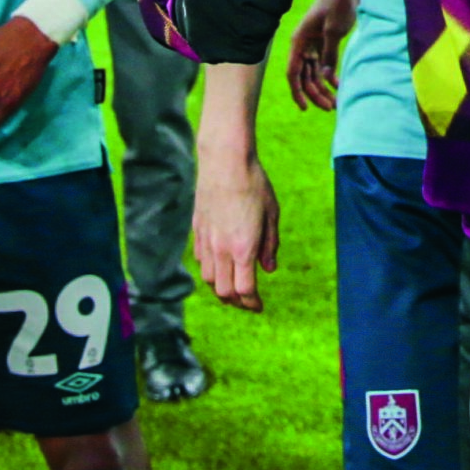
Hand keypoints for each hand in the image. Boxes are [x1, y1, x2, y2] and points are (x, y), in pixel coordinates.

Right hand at [193, 149, 279, 311]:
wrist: (225, 161)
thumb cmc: (254, 184)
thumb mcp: (272, 213)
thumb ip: (270, 244)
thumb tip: (268, 269)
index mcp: (243, 248)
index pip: (245, 290)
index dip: (252, 304)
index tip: (260, 307)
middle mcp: (221, 249)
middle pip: (224, 291)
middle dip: (237, 302)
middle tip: (248, 302)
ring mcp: (206, 240)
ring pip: (209, 279)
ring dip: (222, 289)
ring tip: (233, 289)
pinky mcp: (197, 230)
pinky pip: (202, 261)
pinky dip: (211, 270)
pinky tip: (221, 266)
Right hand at [287, 0, 359, 109]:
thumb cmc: (338, 4)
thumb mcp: (333, 30)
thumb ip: (329, 54)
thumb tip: (325, 78)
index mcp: (299, 41)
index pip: (293, 72)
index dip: (297, 92)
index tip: (305, 108)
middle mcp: (303, 45)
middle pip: (305, 77)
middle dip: (315, 93)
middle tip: (330, 107)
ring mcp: (314, 45)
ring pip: (315, 74)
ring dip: (323, 88)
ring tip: (335, 102)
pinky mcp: (325, 44)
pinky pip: (324, 65)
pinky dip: (331, 77)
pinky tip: (339, 86)